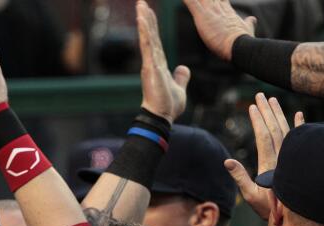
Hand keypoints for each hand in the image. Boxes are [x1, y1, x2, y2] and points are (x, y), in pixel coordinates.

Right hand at [138, 1, 190, 123]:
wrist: (162, 116)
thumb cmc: (168, 105)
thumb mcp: (179, 88)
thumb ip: (180, 77)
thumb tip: (183, 68)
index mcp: (159, 64)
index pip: (155, 40)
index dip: (152, 26)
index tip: (148, 13)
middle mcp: (152, 61)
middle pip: (149, 35)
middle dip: (145, 17)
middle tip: (141, 2)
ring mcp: (150, 63)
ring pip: (147, 37)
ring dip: (143, 20)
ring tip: (140, 5)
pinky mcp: (150, 66)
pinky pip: (147, 46)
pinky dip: (145, 32)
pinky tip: (142, 20)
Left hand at [183, 0, 256, 61]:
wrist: (238, 45)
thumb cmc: (243, 41)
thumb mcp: (247, 29)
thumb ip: (249, 23)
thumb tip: (252, 19)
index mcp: (227, 12)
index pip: (220, 0)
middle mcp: (218, 8)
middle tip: (203, 0)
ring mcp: (210, 11)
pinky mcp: (202, 16)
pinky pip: (191, 3)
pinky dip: (185, 0)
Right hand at [224, 93, 303, 219]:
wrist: (296, 218)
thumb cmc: (270, 209)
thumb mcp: (250, 196)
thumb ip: (240, 177)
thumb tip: (226, 162)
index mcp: (269, 164)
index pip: (264, 136)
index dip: (258, 120)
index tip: (252, 107)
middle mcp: (283, 158)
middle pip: (275, 128)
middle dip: (267, 111)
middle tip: (260, 95)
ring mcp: (292, 158)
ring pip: (287, 130)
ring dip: (280, 114)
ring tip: (273, 100)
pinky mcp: (300, 161)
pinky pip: (301, 140)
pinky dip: (300, 126)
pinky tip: (299, 114)